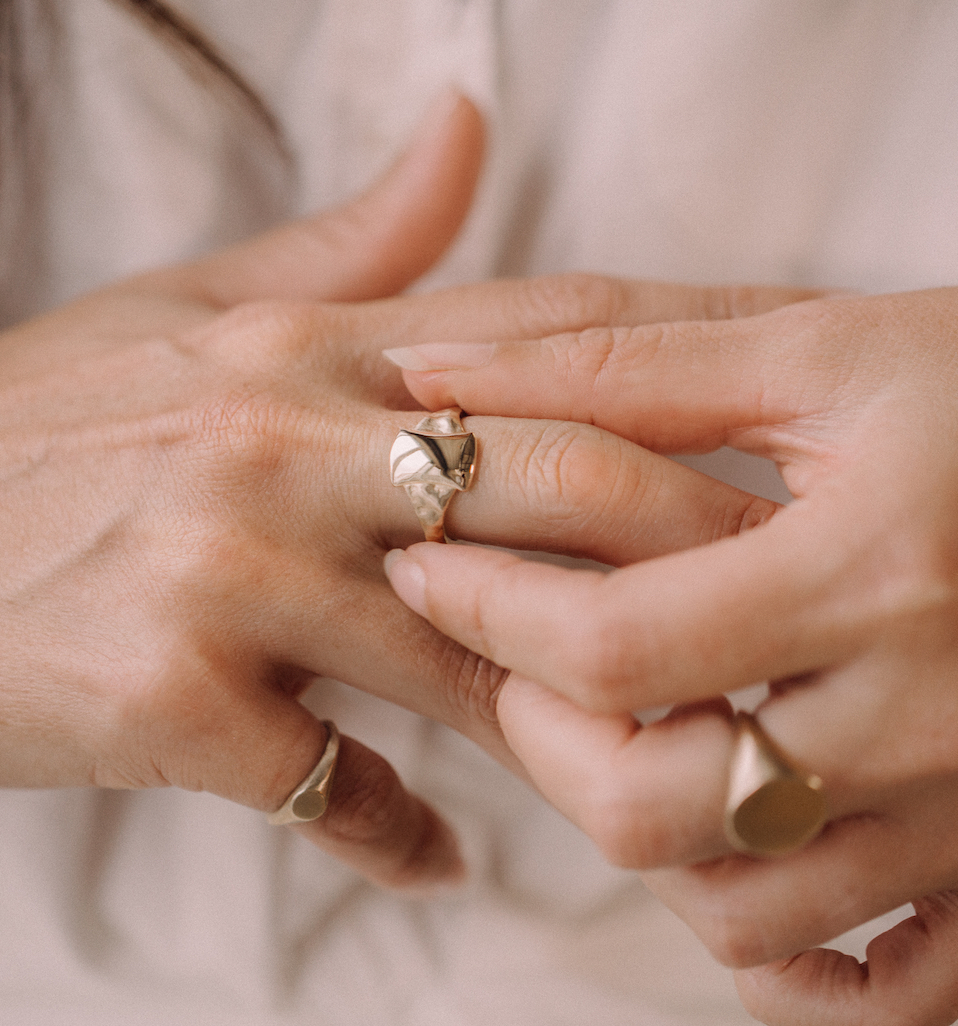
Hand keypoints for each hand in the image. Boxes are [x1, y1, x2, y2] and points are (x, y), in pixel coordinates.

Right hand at [0, 97, 772, 893]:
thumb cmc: (43, 431)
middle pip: (543, 490)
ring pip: (465, 658)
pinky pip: (335, 787)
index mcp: (302, 344)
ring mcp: (226, 569)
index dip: (671, 397)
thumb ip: (352, 237)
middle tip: (746, 630)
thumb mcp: (193, 311)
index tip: (759, 462)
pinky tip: (432, 857)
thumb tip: (466, 125)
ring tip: (625, 766)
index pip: (536, 349)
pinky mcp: (167, 697)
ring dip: (559, 726)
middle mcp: (280, 438)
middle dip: (665, 565)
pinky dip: (397, 834)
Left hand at [385, 286, 957, 1021]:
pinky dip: (781, 964)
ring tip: (614, 731)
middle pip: (652, 806)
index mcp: (873, 573)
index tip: (426, 564)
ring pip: (736, 909)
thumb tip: (435, 377)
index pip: (612, 648)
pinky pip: (884, 999)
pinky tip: (738, 866)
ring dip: (634, 829)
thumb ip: (615, 362)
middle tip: (515, 654)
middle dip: (538, 733)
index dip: (487, 611)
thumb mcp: (816, 354)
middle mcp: (928, 719)